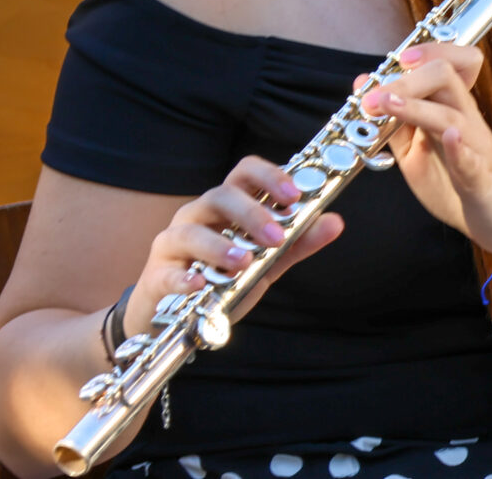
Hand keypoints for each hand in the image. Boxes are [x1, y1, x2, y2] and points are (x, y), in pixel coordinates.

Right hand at [126, 155, 342, 336]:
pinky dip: (183, 278)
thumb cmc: (223, 278)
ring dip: (219, 246)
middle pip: (220, 196)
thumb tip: (335, 222)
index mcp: (227, 206)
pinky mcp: (155, 276)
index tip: (294, 195)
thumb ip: (298, 242)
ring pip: (190, 231)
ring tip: (243, 262)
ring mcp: (173, 243)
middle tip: (276, 237)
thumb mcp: (267, 260)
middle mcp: (197, 216)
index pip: (245, 173)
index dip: (270, 176)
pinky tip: (200, 284)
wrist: (176, 318)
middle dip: (251, 214)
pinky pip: (166, 273)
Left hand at [358, 42, 491, 257]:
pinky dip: (460, 150)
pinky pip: (474, 162)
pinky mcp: (482, 181)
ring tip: (387, 104)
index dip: (427, 51)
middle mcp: (466, 122)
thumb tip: (363, 83)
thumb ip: (392, 121)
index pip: (448, 63)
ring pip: (452, 116)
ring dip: (417, 108)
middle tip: (373, 96)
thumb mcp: (415, 152)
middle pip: (447, 77)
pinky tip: (450, 139)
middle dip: (408, 77)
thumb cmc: (458, 184)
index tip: (397, 58)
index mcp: (452, 110)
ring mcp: (477, 150)